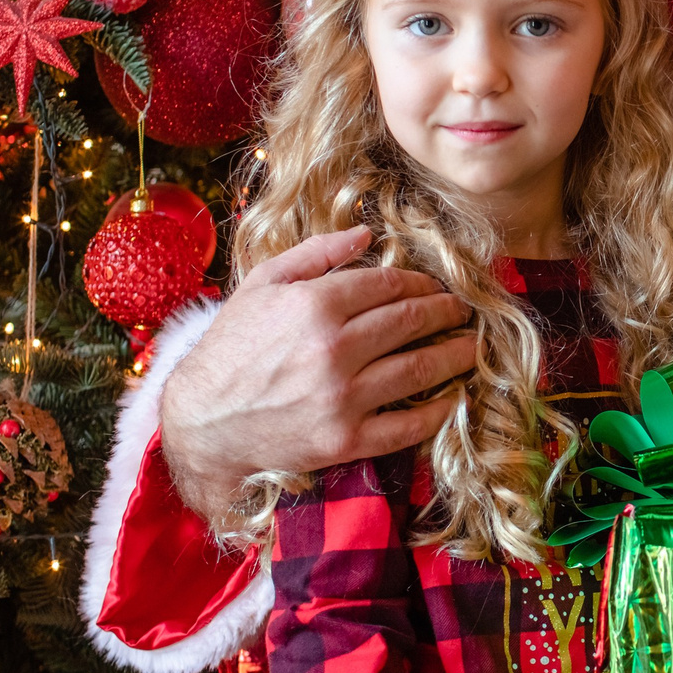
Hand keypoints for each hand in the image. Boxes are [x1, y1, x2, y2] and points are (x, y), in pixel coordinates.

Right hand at [157, 225, 478, 516]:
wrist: (202, 422)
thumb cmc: (231, 349)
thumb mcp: (262, 285)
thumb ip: (315, 253)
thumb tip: (366, 233)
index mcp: (315, 305)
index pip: (390, 285)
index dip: (421, 282)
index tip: (434, 286)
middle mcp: (334, 348)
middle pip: (412, 321)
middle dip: (446, 312)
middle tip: (463, 310)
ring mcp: (342, 397)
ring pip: (419, 368)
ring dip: (455, 355)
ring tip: (470, 347)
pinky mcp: (345, 439)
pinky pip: (407, 425)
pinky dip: (438, 411)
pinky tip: (454, 399)